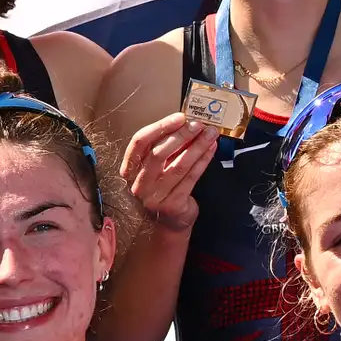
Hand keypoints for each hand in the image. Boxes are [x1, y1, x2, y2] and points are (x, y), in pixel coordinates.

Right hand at [114, 111, 217, 235]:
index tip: (179, 117)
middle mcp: (138, 184)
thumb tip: (186, 124)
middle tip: (199, 124)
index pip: (140, 142)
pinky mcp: (172, 205)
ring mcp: (154, 197)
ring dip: (197, 146)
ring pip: (178, 165)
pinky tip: (211, 150)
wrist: (169, 223)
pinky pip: (191, 177)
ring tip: (210, 134)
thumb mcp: (157, 168)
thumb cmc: (163, 189)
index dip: (160, 127)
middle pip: (158, 153)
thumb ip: (166, 148)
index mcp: (129, 169)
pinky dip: (203, 161)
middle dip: (182, 135)